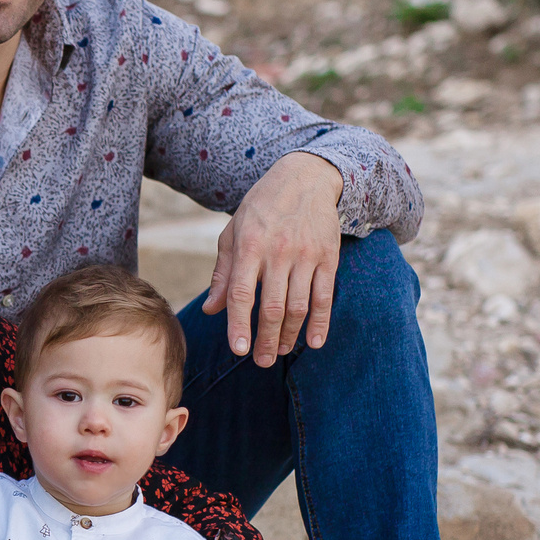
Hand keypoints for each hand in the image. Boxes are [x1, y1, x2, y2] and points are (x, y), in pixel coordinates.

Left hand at [204, 152, 343, 365]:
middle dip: (267, 340)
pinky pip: (325, 296)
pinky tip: (313, 342)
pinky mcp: (328, 256)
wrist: (304, 177)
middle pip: (273, 307)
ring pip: (299, 306)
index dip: (240, 325)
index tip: (238, 350)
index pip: (242, 294)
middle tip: (261, 362)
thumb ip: (223, 274)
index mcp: (249, 246)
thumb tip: (211, 311)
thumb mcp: (234, 233)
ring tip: (281, 352)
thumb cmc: (261, 209)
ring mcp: (306, 254)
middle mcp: (278, 252)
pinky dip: (321, 322)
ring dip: (291, 335)